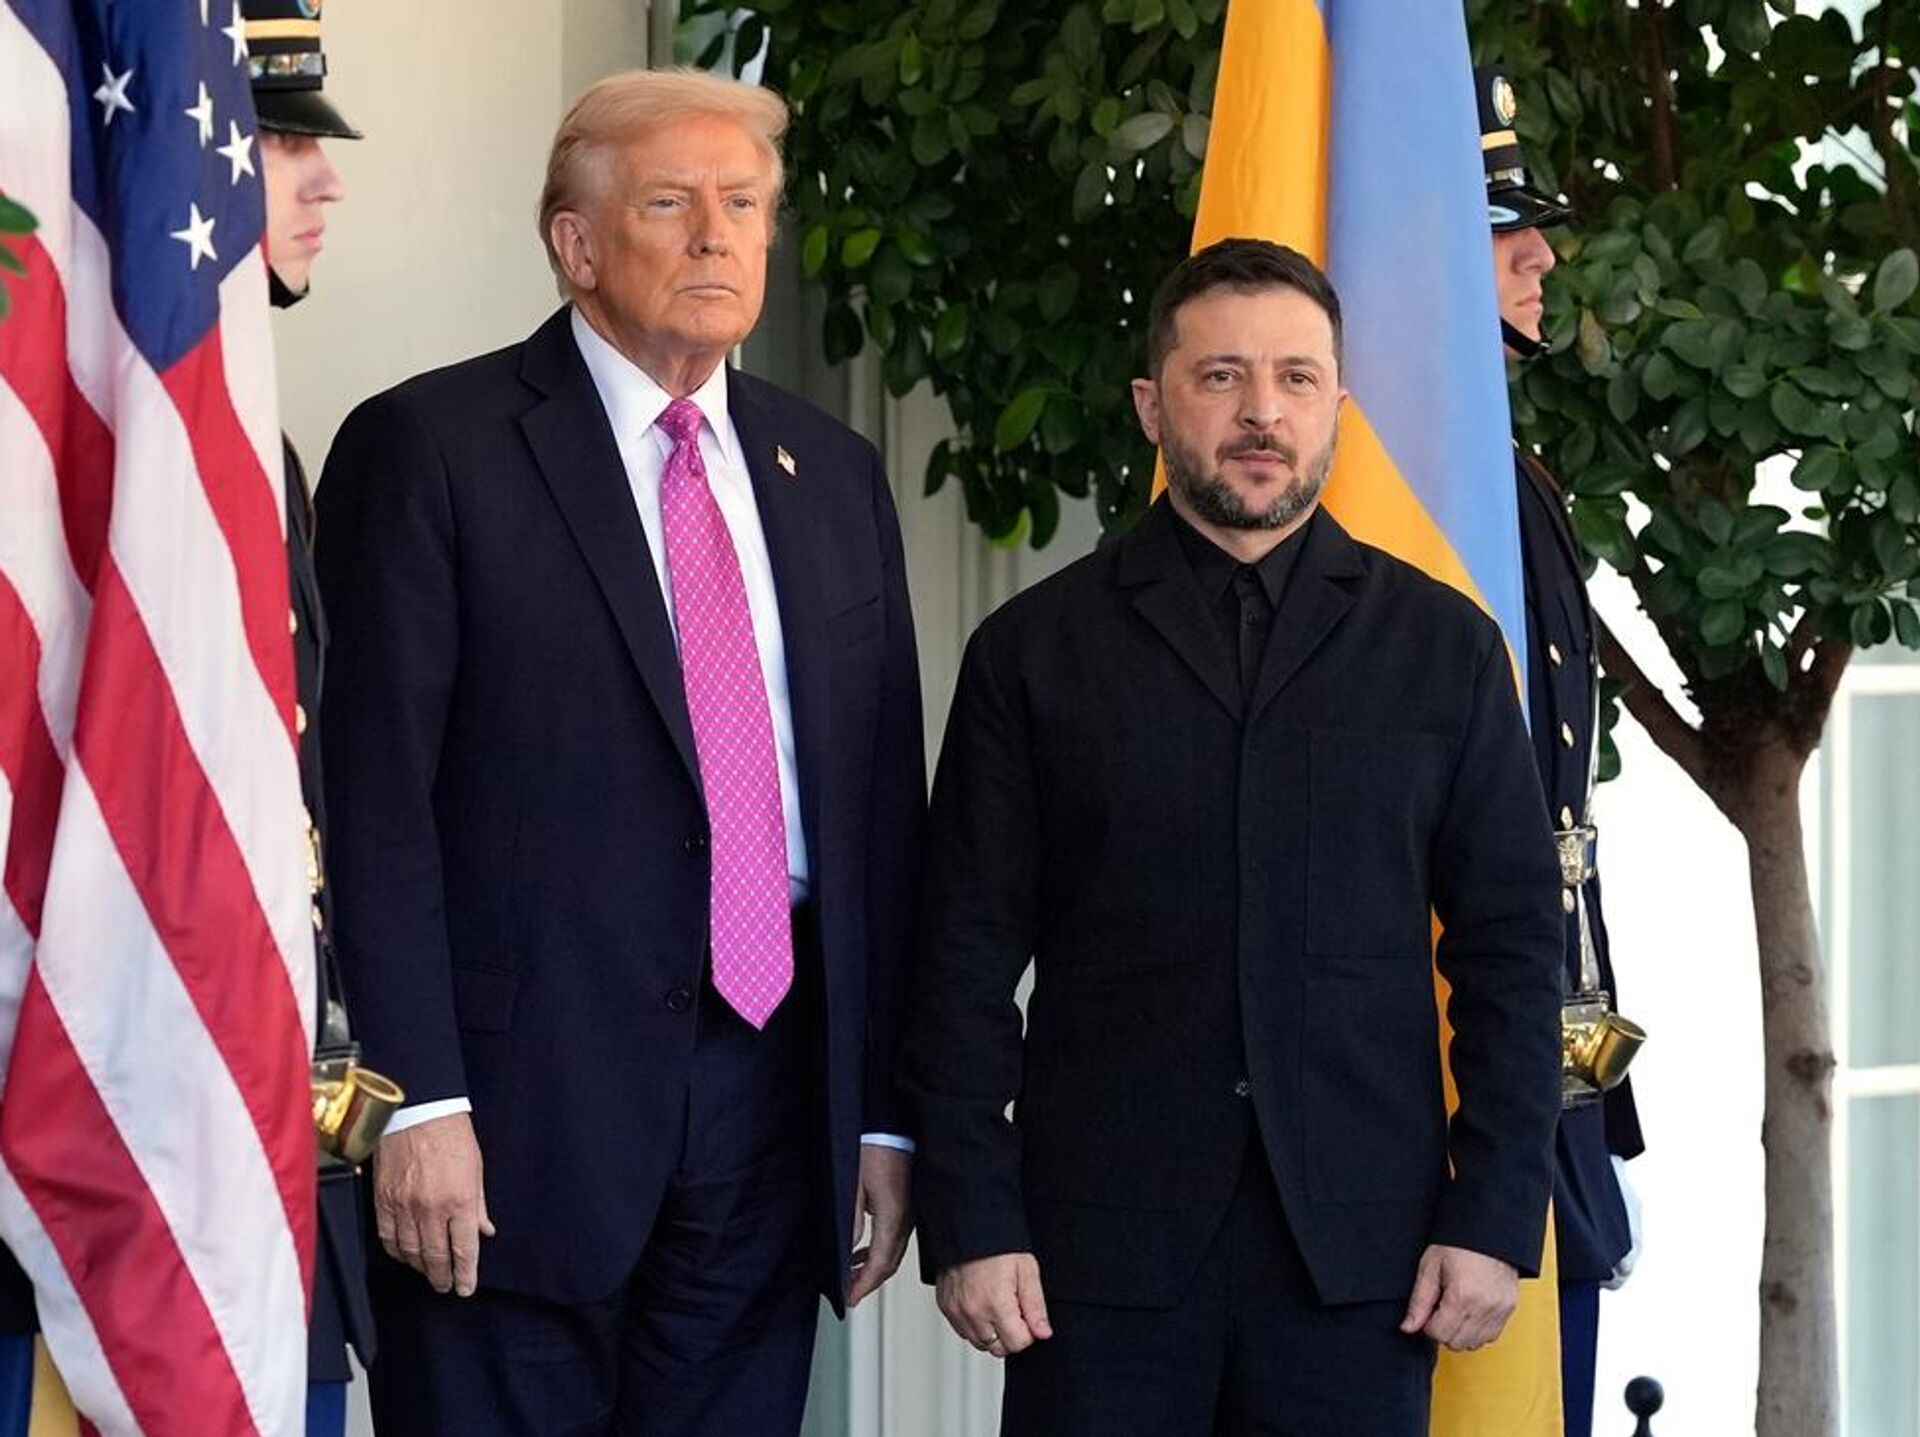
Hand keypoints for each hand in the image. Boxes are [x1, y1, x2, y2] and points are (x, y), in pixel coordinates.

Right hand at [372, 1113, 494, 1296]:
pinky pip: (388, 1237)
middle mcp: (431, 1208)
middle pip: (435, 1257)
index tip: (465, 1288)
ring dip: (420, 1267)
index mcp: (459, 1201)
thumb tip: (484, 1231)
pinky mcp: (383, 1200)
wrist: (419, 1111)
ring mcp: (404, 1206)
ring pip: (410, 1251)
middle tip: (445, 1286)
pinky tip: (404, 1255)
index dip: (465, 1275)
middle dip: (442, 1276)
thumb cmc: (452, 1136)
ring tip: (428, 1272)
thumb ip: (478, 1205)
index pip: (463, 1250)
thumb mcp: (476, 1170)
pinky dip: (397, 1251)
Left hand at [847, 1145, 912, 1306]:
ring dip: (873, 1266)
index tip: (849, 1297)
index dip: (863, 1285)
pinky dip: (878, 1250)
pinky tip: (862, 1251)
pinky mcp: (908, 1202)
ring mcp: (911, 1210)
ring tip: (850, 1274)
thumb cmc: (874, 1143)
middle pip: (890, 1262)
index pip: (881, 1264)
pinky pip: (895, 1236)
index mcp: (895, 1214)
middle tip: (848, 1292)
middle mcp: (907, 1216)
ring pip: (893, 1251)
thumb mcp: (852, 1184)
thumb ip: (849, 1221)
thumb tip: (845, 1251)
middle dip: (868, 1281)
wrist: (890, 1121)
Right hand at [935, 1252, 1052, 1357]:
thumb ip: (1036, 1307)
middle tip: (1013, 1310)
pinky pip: (963, 1331)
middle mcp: (973, 1312)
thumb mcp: (1026, 1270)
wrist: (968, 1228)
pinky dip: (974, 1325)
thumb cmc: (997, 1246)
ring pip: (979, 1343)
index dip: (1028, 1332)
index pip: (1017, 1343)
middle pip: (998, 1348)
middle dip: (1010, 1335)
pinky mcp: (946, 1307)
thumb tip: (1043, 1333)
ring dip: (992, 1333)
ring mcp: (956, 1311)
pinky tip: (982, 1305)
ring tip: (997, 1306)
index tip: (1026, 1315)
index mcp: (996, 1304)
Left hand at [1399, 1244, 1518, 1351]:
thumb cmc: (1457, 1244)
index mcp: (1462, 1296)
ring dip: (1461, 1333)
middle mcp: (1484, 1307)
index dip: (1428, 1324)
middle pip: (1456, 1343)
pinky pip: (1492, 1336)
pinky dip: (1478, 1330)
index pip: (1438, 1334)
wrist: (1488, 1229)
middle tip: (1441, 1308)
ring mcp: (1500, 1309)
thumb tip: (1407, 1328)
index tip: (1429, 1309)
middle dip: (1444, 1330)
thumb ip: (1419, 1301)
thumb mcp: (1430, 1267)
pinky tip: (1471, 1311)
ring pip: (1475, 1343)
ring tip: (1456, 1308)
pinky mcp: (1510, 1308)